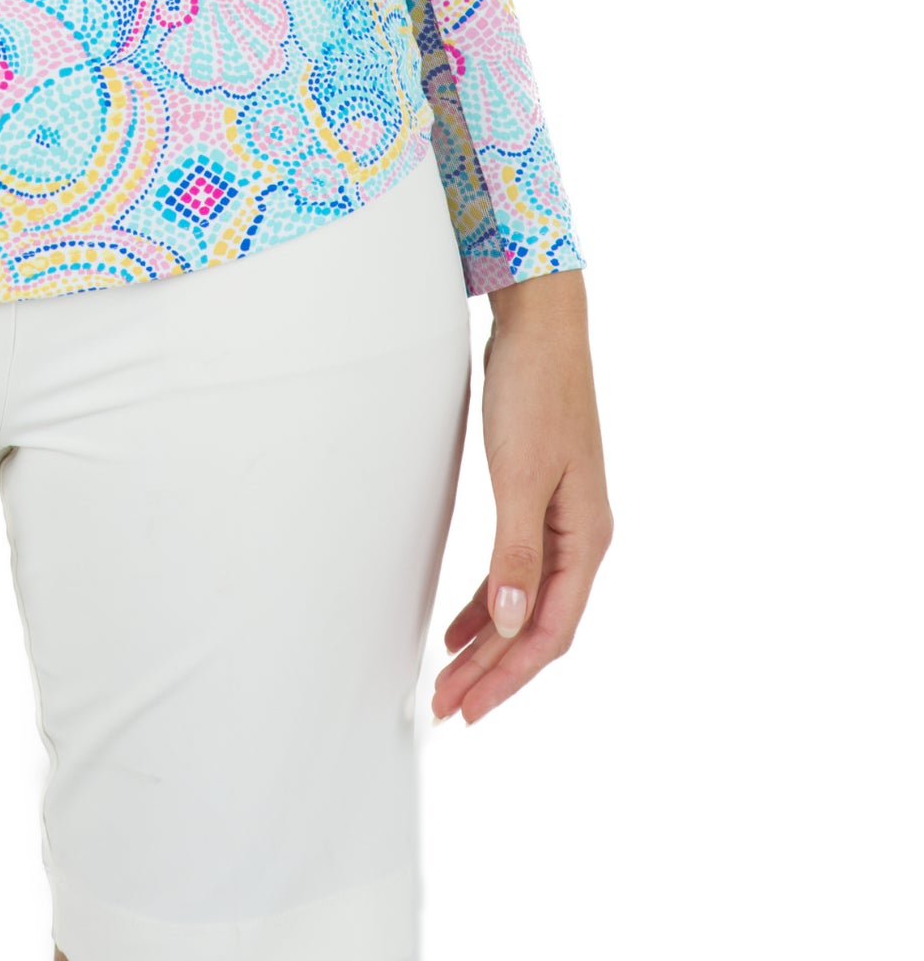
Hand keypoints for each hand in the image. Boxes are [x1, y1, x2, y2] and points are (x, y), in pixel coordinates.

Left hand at [432, 266, 610, 726]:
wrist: (540, 325)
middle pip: (537, 625)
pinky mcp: (536, 499)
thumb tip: (508, 624)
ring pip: (524, 601)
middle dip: (493, 670)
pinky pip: (514, 569)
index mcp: (587, 540)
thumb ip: (515, 553)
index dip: (509, 676)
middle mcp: (581, 538)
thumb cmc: (536, 391)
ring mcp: (560, 520)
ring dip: (488, 641)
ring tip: (448, 676)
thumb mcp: (522, 476)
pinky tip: (461, 621)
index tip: (468, 708)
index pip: (550, 632)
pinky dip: (487, 600)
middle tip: (445, 706)